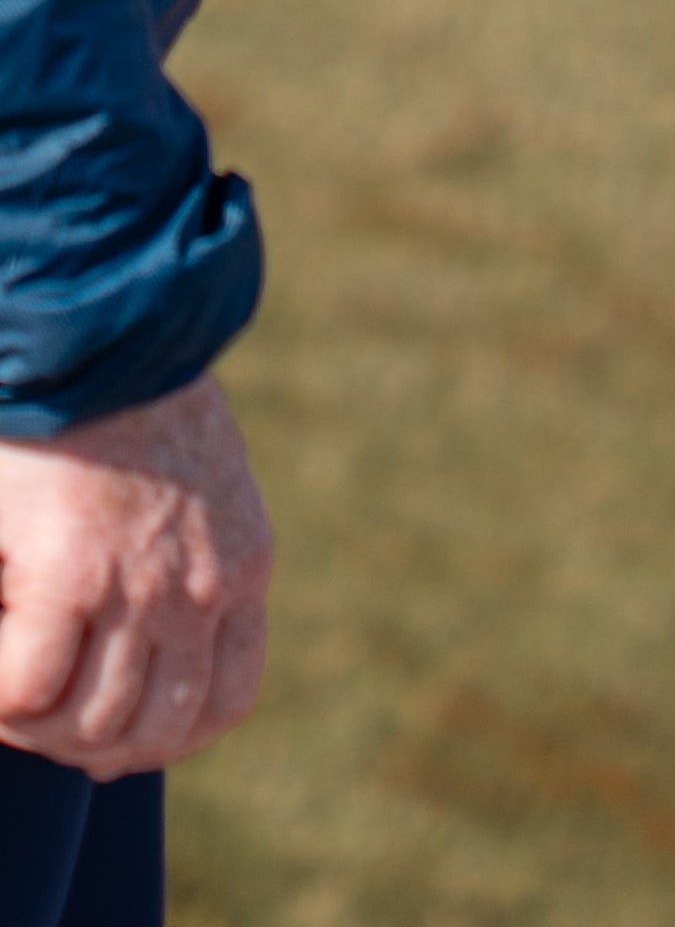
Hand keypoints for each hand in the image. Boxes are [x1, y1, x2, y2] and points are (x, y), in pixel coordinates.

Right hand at [0, 375, 273, 779]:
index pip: (224, 702)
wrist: (109, 335)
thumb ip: (181, 570)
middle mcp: (204, 586)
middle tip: (38, 720)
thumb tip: (121, 686)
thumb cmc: (134, 410)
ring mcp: (139, 585)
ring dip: (35, 728)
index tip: (108, 737)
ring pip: (87, 723)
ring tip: (5, 691)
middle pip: (154, 732)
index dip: (162, 739)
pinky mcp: (69, 572)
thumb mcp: (196, 492)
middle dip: (88, 748)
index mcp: (243, 564)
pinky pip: (26, 689)